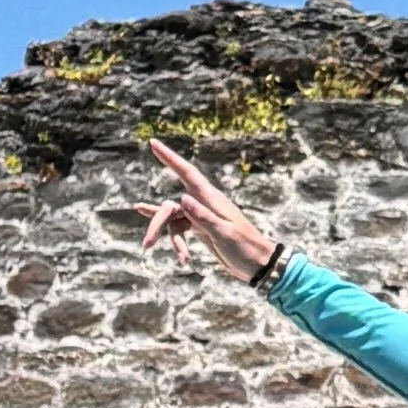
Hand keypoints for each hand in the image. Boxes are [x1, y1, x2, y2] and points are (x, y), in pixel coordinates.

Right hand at [141, 140, 281, 280]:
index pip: (187, 173)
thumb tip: (182, 198)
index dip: (169, 158)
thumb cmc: (246, 248)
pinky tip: (147, 225)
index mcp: (211, 200)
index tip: (152, 142)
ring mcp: (200, 216)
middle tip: (147, 244)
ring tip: (152, 250)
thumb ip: (203, 217)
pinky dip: (171, 236)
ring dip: (165, 236)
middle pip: (170, 206)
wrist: (259, 265)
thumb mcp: (225, 234)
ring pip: (172, 219)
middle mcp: (204, 204)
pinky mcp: (200, 229)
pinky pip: (178, 227)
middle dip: (157, 222)